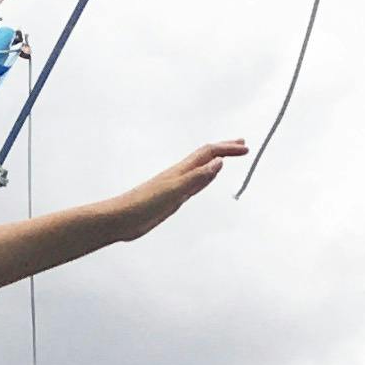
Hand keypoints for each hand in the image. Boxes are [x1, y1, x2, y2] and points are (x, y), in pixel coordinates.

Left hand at [116, 139, 245, 236]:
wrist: (119, 219)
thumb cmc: (141, 205)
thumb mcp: (174, 191)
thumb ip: (196, 178)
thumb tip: (219, 162)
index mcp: (180, 171)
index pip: (209, 153)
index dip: (227, 149)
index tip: (246, 148)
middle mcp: (179, 175)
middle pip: (206, 157)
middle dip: (224, 149)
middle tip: (242, 145)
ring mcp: (175, 186)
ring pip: (200, 169)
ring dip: (215, 162)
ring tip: (227, 158)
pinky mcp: (171, 199)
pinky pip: (193, 185)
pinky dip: (204, 179)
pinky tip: (205, 180)